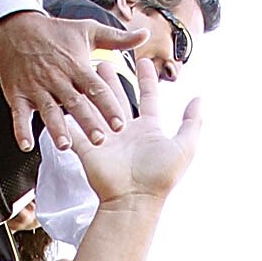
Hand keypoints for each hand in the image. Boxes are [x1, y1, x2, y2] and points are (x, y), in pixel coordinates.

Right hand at [0, 6, 143, 154]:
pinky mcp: (18, 94)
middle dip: (87, 122)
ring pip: (49, 110)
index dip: (108, 106)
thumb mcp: (88, 30)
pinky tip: (27, 145)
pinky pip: (19, 114)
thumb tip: (145, 34)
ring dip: (56, 128)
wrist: (17, 28)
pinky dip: (21, 130)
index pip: (96, 89)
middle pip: (75, 103)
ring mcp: (37, 88)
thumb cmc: (56, 32)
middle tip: (100, 140)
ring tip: (65, 145)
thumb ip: (117, 39)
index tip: (121, 124)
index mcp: (77, 66)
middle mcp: (58, 78)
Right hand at [66, 51, 203, 209]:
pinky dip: (69, 119)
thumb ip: (192, 123)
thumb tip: (200, 100)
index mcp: (148, 129)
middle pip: (118, 98)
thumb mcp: (184, 147)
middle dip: (112, 79)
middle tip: (104, 60)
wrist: (133, 200)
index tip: (143, 61)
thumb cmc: (159, 177)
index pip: (148, 97)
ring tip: (84, 71)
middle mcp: (126, 132)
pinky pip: (77, 131)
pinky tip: (62, 98)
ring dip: (90, 90)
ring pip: (96, 108)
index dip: (146, 79)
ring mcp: (107, 140)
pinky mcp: (89, 149)